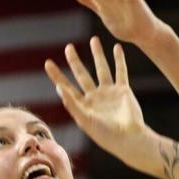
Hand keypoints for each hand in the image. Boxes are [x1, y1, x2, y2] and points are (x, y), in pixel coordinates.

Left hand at [45, 36, 150, 169]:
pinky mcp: (123, 90)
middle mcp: (95, 98)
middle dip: (75, 61)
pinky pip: (121, 71)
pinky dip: (119, 60)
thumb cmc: (106, 135)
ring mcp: (109, 93)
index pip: (67, 87)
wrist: (130, 138)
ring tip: (94, 39)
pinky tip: (117, 47)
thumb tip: (59, 88)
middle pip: (82, 75)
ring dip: (98, 55)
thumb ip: (72, 104)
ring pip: (102, 69)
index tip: (48, 63)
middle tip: (68, 47)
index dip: (57, 76)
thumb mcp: (85, 121)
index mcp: (83, 106)